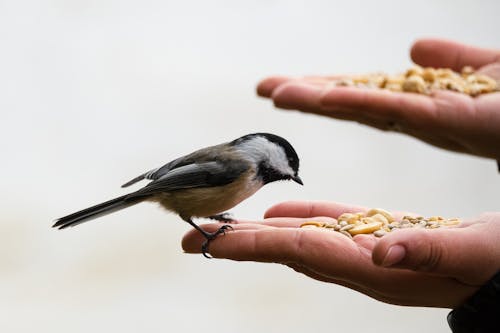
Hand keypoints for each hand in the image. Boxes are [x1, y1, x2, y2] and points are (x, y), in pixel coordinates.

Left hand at [182, 201, 499, 307]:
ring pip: (302, 239)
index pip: (299, 253)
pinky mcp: (378, 237)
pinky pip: (330, 227)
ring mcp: (366, 253)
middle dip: (238, 242)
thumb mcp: (475, 254)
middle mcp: (361, 265)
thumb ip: (428, 254)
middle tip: (189, 235)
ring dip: (261, 230)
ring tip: (222, 223)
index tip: (207, 241)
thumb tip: (381, 255)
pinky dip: (301, 218)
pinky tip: (279, 212)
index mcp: (377, 269)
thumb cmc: (499, 266)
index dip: (253, 245)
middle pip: (286, 249)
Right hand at [257, 38, 499, 159]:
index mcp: (426, 104)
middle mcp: (420, 118)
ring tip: (276, 93)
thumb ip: (454, 59)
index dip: (326, 89)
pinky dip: (356, 104)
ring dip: (318, 100)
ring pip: (363, 108)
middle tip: (264, 90)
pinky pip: (394, 110)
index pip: (365, 96)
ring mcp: (431, 120)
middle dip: (307, 96)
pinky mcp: (449, 119)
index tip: (288, 85)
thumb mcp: (490, 69)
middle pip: (353, 105)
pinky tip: (324, 98)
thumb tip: (414, 48)